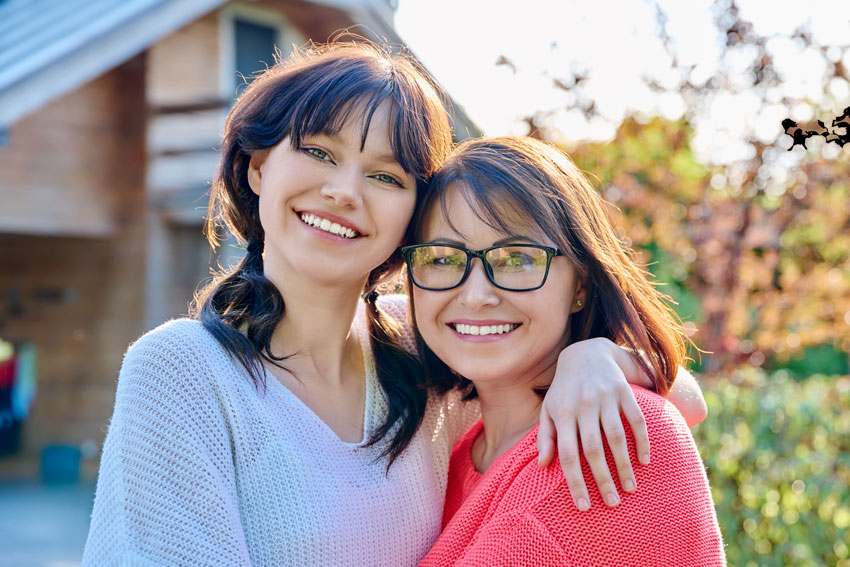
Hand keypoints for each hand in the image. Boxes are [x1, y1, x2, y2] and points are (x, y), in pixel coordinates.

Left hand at [537, 337, 649, 510]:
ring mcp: (605, 397)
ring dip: (625, 465)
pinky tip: (644, 460)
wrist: (586, 354)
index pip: (568, 454)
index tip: (584, 505)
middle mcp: (583, 405)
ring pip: (616, 437)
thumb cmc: (564, 390)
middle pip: (593, 449)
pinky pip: (636, 419)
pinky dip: (642, 440)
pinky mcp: (623, 391)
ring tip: (630, 488)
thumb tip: (542, 465)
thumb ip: (545, 436)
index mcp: (562, 413)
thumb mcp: (549, 409)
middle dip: (603, 479)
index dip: (575, 481)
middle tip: (612, 503)